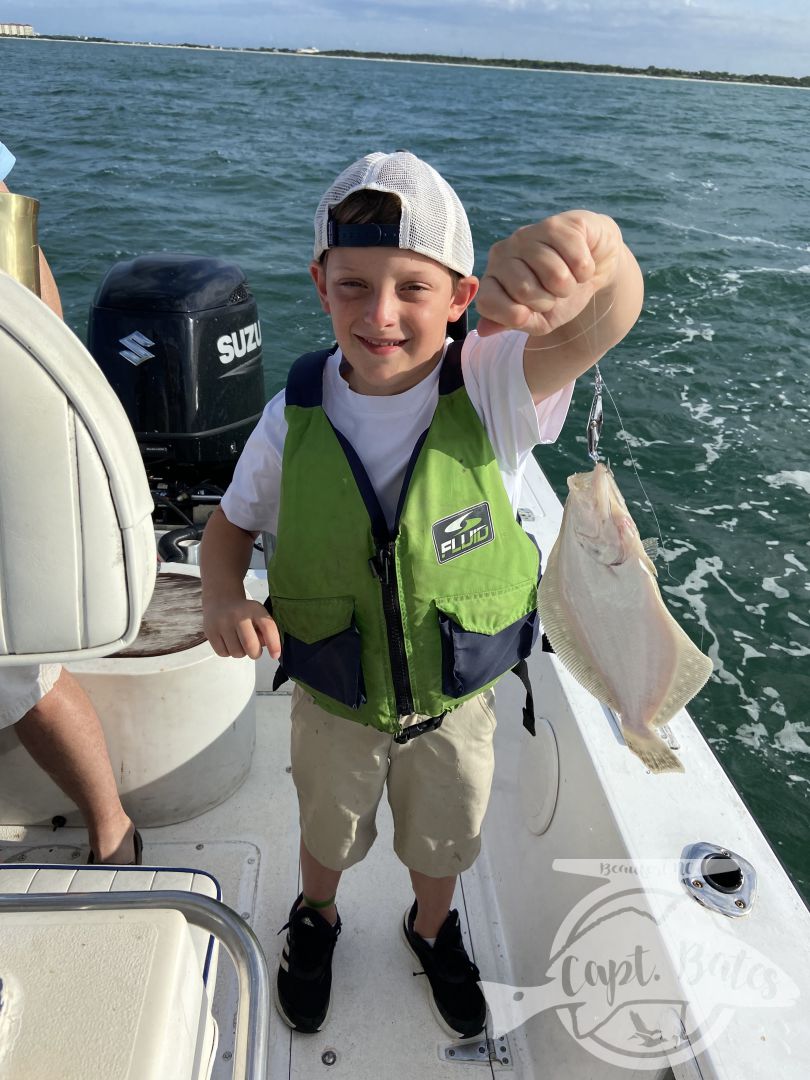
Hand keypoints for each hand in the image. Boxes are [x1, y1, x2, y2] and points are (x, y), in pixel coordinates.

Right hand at [203, 596, 280, 659]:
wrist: (221, 601)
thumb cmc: (245, 613)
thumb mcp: (259, 615)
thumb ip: (266, 631)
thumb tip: (268, 649)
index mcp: (254, 609)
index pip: (268, 627)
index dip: (274, 644)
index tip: (275, 655)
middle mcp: (238, 615)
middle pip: (250, 645)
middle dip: (255, 653)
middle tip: (254, 650)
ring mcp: (222, 623)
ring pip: (236, 652)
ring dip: (241, 653)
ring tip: (239, 641)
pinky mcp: (210, 631)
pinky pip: (223, 653)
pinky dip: (228, 652)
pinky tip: (228, 641)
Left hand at [475, 211, 623, 337]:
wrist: (592, 265)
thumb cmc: (559, 294)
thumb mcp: (537, 319)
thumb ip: (511, 323)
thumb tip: (484, 330)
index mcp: (493, 277)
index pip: (487, 302)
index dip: (515, 316)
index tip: (529, 312)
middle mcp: (504, 252)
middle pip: (524, 290)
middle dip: (548, 301)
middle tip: (553, 292)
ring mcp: (528, 235)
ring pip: (554, 274)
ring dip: (569, 286)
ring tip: (568, 278)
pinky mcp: (558, 224)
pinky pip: (576, 261)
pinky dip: (585, 272)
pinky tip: (579, 264)